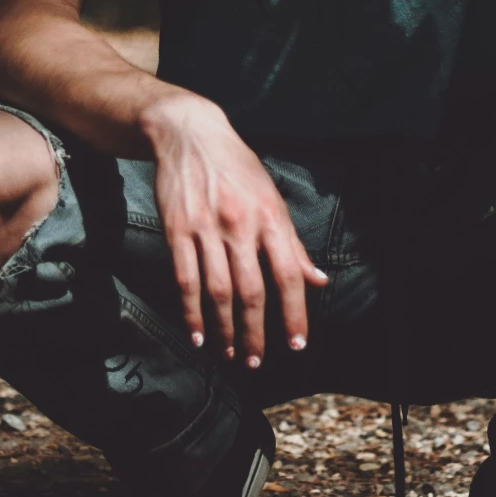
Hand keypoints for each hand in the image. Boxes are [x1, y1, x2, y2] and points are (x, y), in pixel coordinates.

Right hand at [140, 93, 328, 367]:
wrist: (190, 134)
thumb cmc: (237, 168)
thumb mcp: (272, 197)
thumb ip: (293, 244)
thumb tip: (318, 280)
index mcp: (270, 217)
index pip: (288, 274)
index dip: (295, 312)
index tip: (297, 343)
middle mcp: (240, 225)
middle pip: (251, 290)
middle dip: (256, 332)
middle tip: (257, 361)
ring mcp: (206, 229)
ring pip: (217, 291)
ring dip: (225, 328)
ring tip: (231, 353)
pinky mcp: (177, 231)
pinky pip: (185, 279)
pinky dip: (191, 311)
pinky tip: (197, 334)